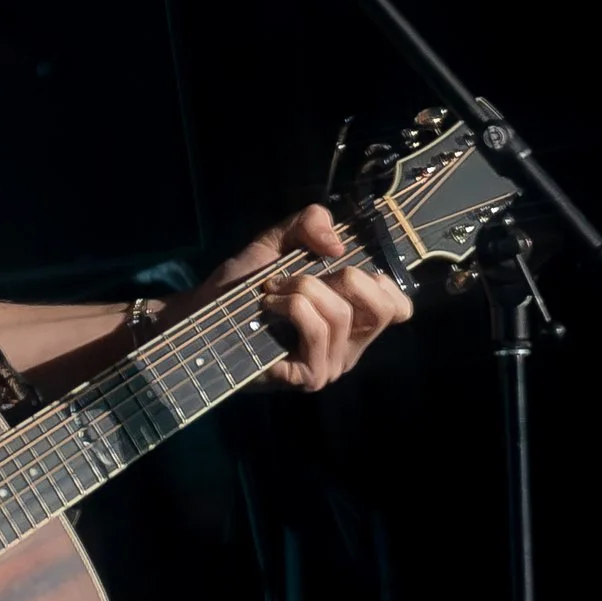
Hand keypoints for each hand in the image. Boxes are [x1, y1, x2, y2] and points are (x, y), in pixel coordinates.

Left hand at [200, 201, 410, 390]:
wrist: (201, 315)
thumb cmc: (243, 285)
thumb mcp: (279, 241)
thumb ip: (310, 223)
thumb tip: (337, 243)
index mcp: (354, 319)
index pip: (400, 308)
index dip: (380, 279)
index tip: (341, 265)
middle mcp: (350, 348)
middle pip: (384, 308)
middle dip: (344, 275)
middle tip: (302, 274)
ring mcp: (331, 366)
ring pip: (342, 314)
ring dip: (302, 287)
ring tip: (272, 290)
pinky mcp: (308, 376)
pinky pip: (316, 329)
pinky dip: (291, 305)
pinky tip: (267, 306)